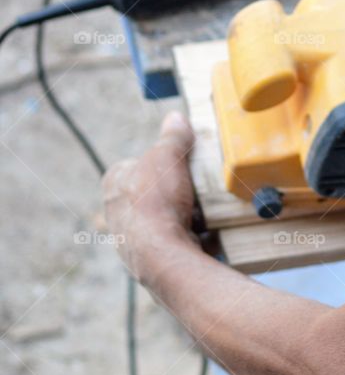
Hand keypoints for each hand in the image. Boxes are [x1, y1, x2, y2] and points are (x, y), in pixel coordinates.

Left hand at [102, 111, 198, 280]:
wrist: (161, 254)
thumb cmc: (156, 202)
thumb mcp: (168, 157)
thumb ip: (173, 137)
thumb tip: (176, 117)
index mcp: (113, 183)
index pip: (134, 163)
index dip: (159, 161)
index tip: (179, 163)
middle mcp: (114, 210)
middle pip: (150, 191)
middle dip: (172, 189)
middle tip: (193, 186)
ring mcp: (129, 236)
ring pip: (160, 216)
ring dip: (180, 213)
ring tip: (200, 210)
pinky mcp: (148, 256)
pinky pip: (170, 239)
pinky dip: (186, 235)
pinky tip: (200, 232)